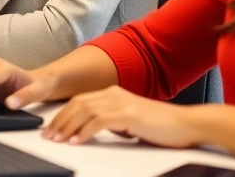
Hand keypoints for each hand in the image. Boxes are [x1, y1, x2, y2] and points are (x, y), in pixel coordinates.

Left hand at [44, 86, 201, 147]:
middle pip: (77, 104)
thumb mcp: (130, 120)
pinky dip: (84, 131)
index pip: (80, 101)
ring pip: (84, 111)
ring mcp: (121, 102)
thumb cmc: (162, 126)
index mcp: (113, 93)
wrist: (186, 124)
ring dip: (68, 126)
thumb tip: (95, 129)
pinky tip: (76, 141)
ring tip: (58, 140)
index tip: (52, 128)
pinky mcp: (128, 114)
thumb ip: (113, 121)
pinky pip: (98, 122)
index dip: (63, 114)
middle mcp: (114, 94)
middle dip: (60, 120)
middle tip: (48, 136)